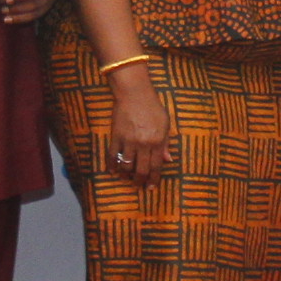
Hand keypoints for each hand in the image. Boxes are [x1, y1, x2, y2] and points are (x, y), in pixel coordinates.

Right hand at [107, 68, 172, 183]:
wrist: (134, 93)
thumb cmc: (152, 107)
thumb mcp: (165, 124)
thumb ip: (165, 143)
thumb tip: (167, 160)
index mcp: (157, 141)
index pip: (156, 166)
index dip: (153, 179)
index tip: (151, 187)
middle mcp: (143, 144)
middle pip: (140, 170)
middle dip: (139, 181)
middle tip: (138, 185)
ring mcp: (128, 141)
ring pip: (126, 166)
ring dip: (126, 175)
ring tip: (127, 178)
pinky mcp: (116, 136)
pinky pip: (112, 155)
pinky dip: (112, 165)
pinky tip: (113, 171)